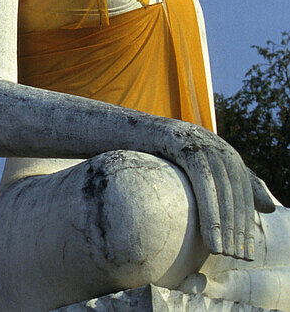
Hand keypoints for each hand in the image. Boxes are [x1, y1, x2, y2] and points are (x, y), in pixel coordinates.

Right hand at [157, 121, 274, 260]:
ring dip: (227, 223)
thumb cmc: (153, 157)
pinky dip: (210, 210)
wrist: (118, 131)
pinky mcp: (180, 140)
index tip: (247, 251)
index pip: (243, 188)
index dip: (247, 220)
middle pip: (236, 188)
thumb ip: (225, 187)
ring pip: (222, 186)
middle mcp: (214, 142)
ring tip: (225, 253)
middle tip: (239, 256)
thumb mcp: (191, 173)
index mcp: (221, 150)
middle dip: (240, 225)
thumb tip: (269, 207)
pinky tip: (211, 236)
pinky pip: (202, 179)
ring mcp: (197, 138)